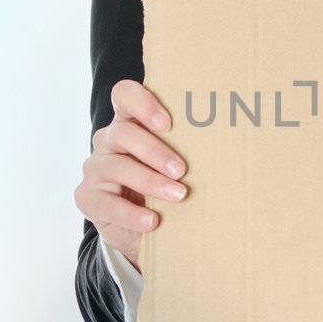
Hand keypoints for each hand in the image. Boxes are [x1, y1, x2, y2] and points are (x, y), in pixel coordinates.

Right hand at [73, 79, 189, 260]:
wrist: (143, 226)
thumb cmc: (167, 183)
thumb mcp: (177, 163)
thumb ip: (189, 147)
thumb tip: (234, 141)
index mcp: (130, 122)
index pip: (124, 96)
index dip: (143, 103)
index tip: (168, 123)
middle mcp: (108, 140)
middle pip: (123, 133)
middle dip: (155, 151)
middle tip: (182, 170)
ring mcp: (95, 168)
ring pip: (117, 167)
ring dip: (150, 182)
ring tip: (178, 196)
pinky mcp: (88, 197)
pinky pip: (107, 204)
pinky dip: (132, 214)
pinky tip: (152, 221)